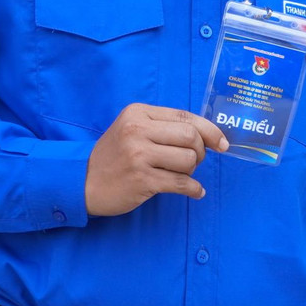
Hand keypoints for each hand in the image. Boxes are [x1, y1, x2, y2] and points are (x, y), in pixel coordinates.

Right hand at [85, 103, 228, 215]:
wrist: (83, 182)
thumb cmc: (115, 155)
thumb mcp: (133, 129)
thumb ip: (164, 127)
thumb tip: (208, 134)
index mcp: (138, 113)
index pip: (185, 117)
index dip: (209, 130)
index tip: (222, 142)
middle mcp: (138, 131)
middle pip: (191, 137)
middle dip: (201, 151)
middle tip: (194, 161)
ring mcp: (139, 156)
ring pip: (189, 160)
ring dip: (193, 170)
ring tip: (182, 174)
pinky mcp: (141, 180)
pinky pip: (181, 183)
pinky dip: (194, 189)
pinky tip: (195, 192)